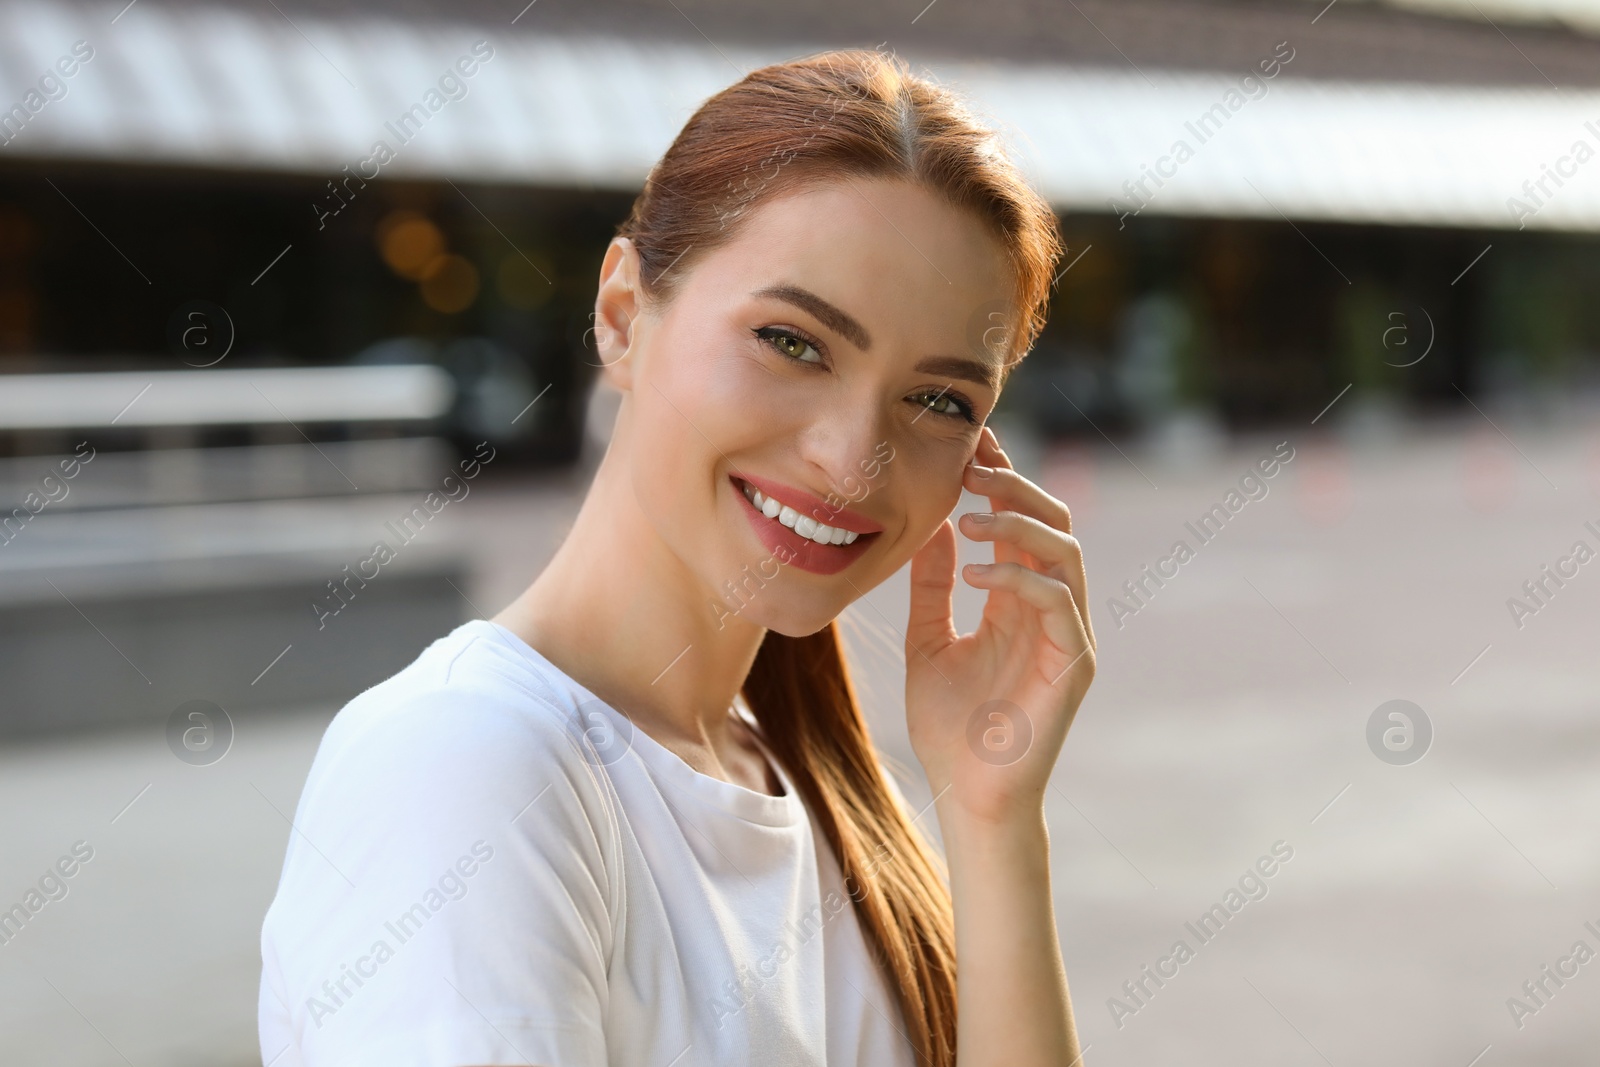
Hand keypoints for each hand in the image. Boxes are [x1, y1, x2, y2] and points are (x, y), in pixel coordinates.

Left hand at [904, 425, 1095, 825]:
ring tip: (973, 514)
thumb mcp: (929, 641)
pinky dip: (1019, 577)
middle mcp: (1051, 609)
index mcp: (1018, 600)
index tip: (969, 444)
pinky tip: (974, 572)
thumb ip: (933, 586)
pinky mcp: (1073, 663)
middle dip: (1016, 487)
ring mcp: (1068, 635)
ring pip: (1065, 552)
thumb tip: (936, 525)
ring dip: (1020, 523)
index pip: (1020, 524)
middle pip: (1052, 523)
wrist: (968, 795)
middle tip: (973, 466)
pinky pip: (1058, 601)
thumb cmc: (950, 728)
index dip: (1001, 480)